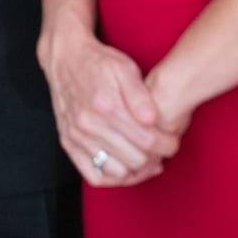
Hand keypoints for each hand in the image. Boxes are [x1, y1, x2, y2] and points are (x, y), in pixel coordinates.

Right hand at [39, 25, 184, 187]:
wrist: (64, 58)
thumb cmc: (97, 62)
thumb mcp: (125, 69)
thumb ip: (141, 95)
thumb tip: (152, 120)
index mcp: (108, 106)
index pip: (148, 141)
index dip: (167, 146)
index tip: (173, 142)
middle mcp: (90, 124)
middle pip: (135, 160)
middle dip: (156, 159)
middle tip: (163, 151)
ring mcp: (78, 136)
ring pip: (116, 173)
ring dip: (137, 171)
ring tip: (147, 160)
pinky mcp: (68, 143)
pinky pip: (93, 175)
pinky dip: (113, 178)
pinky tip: (124, 168)